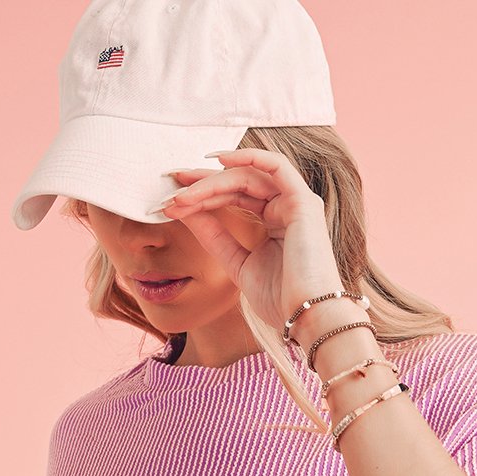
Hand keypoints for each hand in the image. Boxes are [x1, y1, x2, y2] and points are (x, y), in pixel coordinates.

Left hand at [156, 147, 342, 331]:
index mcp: (274, 223)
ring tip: (182, 194)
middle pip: (237, 184)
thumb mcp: (238, 265)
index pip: (233, 198)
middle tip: (170, 191)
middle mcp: (286, 208)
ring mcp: (296, 202)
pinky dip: (248, 158)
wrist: (306, 316)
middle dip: (201, 186)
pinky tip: (218, 160)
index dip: (202, 198)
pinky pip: (275, 166)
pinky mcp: (302, 201)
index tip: (171, 204)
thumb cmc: (280, 300)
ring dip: (212, 182)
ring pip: (247, 177)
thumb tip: (188, 214)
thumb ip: (216, 238)